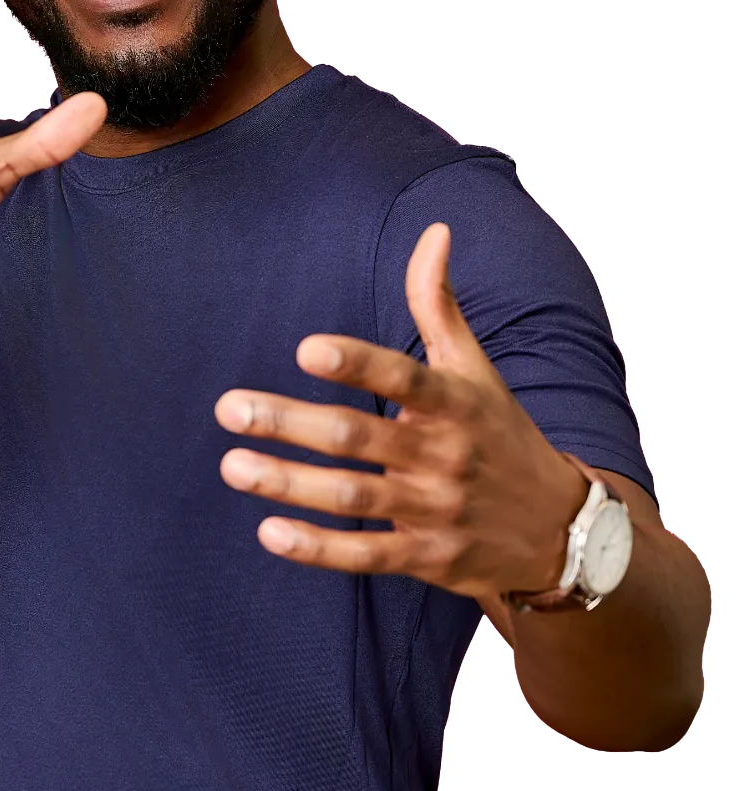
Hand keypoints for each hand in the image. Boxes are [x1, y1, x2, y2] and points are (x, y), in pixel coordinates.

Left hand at [214, 223, 586, 606]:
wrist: (561, 530)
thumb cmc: (500, 434)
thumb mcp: (476, 370)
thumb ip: (439, 305)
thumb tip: (433, 231)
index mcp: (454, 402)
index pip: (403, 376)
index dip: (356, 364)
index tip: (305, 349)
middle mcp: (443, 454)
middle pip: (358, 436)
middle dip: (290, 422)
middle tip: (229, 408)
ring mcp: (435, 509)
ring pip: (352, 497)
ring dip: (289, 483)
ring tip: (233, 465)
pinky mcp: (428, 558)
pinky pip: (367, 556)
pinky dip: (319, 549)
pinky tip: (269, 532)